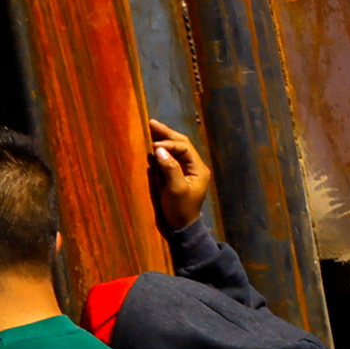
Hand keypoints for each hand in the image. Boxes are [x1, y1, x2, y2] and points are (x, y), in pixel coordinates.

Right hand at [145, 119, 213, 239]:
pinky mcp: (179, 175)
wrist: (182, 226)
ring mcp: (188, 170)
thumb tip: (159, 149)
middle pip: (182, 144)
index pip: (184, 148)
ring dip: (165, 139)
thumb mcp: (175, 189)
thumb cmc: (180, 208)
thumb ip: (169, 168)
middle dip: (167, 133)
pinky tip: (153, 144)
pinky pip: (172, 157)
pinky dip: (163, 149)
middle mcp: (195, 167)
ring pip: (177, 149)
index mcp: (199, 169)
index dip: (169, 143)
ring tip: (150, 128)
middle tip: (151, 122)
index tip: (153, 145)